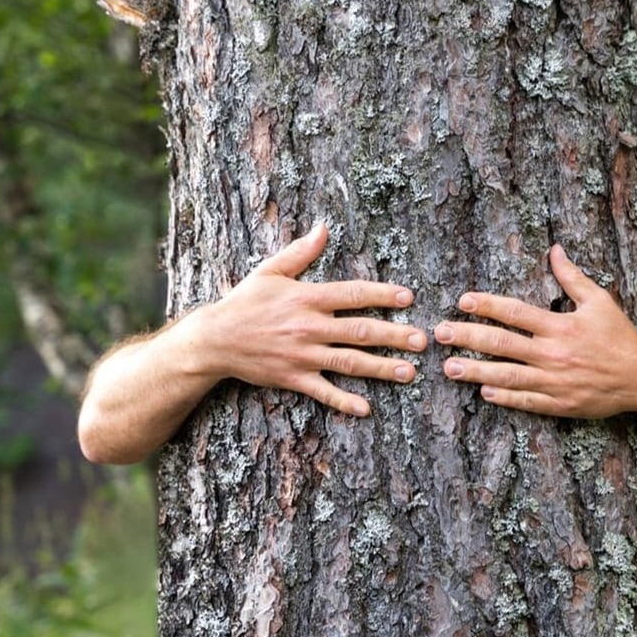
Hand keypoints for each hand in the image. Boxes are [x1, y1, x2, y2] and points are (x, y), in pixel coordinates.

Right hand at [193, 224, 428, 415]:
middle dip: (394, 336)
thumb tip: (323, 227)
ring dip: (382, 368)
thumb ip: (301, 252)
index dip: (382, 294)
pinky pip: (324, 392)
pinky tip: (366, 409)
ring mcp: (302, 355)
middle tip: (422, 340)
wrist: (214, 340)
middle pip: (360, 331)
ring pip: (350, 362)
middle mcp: (309, 327)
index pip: (352, 294)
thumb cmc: (245, 302)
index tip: (408, 297)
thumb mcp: (270, 271)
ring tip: (409, 372)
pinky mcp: (294, 378)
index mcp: (307, 298)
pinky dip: (344, 401)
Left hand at [434, 245, 636, 418]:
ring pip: (507, 375)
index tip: (463, 301)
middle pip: (501, 343)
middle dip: (468, 337)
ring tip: (449, 367)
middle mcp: (553, 353)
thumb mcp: (599, 301)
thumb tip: (555, 250)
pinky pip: (527, 401)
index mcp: (559, 326)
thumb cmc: (620, 336)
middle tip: (440, 333)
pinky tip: (484, 391)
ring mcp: (555, 381)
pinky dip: (504, 396)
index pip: (514, 312)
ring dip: (475, 371)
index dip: (486, 305)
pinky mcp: (560, 404)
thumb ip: (572, 277)